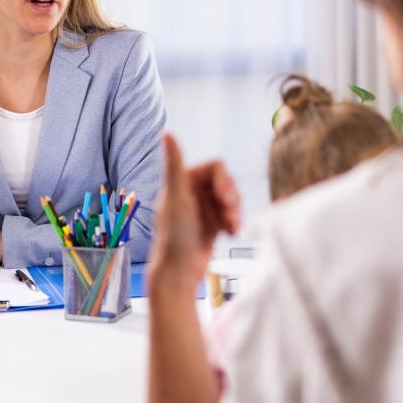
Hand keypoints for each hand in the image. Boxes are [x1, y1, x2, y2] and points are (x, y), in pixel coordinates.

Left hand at [149, 133, 240, 287]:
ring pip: (232, 197)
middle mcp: (192, 192)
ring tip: (230, 226)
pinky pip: (232, 214)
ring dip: (235, 210)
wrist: (179, 270)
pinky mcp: (213, 224)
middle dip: (232, 197)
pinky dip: (235, 222)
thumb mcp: (176, 195)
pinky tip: (230, 233)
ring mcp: (204, 208)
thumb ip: (175, 164)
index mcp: (182, 181)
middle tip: (228, 213)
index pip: (216, 166)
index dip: (224, 179)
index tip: (222, 196)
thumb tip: (166, 132)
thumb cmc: (174, 234)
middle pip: (227, 181)